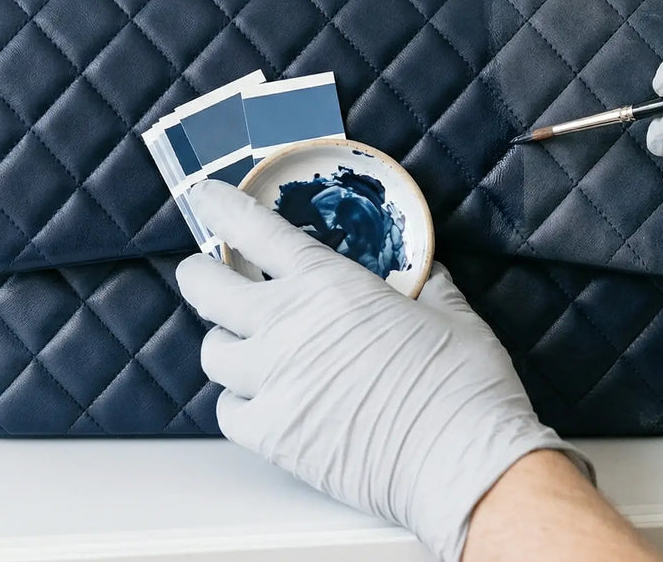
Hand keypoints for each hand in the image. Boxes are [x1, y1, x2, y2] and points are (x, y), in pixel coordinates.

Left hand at [176, 180, 590, 561]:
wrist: (460, 462)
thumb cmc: (463, 387)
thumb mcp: (452, 315)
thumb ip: (427, 287)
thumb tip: (425, 274)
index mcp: (329, 285)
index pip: (254, 230)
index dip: (222, 209)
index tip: (209, 200)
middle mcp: (286, 326)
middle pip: (205, 288)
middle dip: (199, 275)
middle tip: (206, 274)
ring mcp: (272, 383)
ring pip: (210, 351)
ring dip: (222, 341)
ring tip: (242, 344)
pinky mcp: (271, 436)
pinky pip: (226, 410)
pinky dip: (236, 401)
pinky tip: (258, 399)